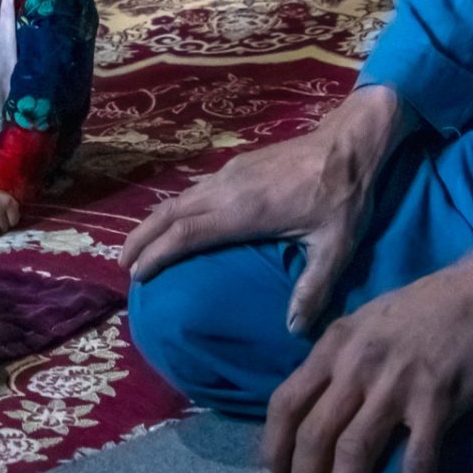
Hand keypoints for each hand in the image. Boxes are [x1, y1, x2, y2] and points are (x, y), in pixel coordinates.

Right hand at [121, 85, 407, 333]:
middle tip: (122, 265)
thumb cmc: (343, 196)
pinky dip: (173, 210)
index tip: (137, 275)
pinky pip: (192, 191)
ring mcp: (229, 175)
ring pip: (178, 199)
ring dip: (154, 222)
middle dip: (143, 238)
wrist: (349, 142)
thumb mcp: (336, 247)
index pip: (186, 234)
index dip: (157, 254)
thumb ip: (314, 288)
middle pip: (171, 214)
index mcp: (244, 212)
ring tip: (139, 247)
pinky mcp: (236, 167)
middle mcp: (227, 190)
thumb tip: (294, 330)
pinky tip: (174, 222)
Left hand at [263, 248, 472, 472]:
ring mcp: (395, 383)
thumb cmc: (427, 307)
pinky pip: (417, 460)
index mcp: (334, 344)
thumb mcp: (365, 321)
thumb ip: (339, 358)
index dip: (274, 446)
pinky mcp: (438, 400)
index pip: (286, 402)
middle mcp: (356, 364)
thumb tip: (317, 401)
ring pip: (354, 451)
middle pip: (314, 434)